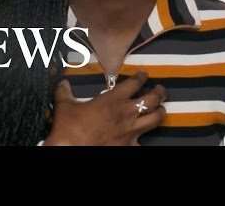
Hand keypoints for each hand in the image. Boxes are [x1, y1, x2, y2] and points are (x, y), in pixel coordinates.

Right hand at [43, 71, 165, 145]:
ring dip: (160, 112)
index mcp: (113, 100)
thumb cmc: (69, 128)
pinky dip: (145, 140)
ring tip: (162, 109)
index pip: (133, 83)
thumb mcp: (65, 107)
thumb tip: (62, 82)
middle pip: (152, 99)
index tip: (144, 74)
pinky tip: (146, 139)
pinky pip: (143, 143)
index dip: (141, 77)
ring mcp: (131, 132)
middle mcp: (126, 113)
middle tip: (162, 90)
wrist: (70, 150)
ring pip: (155, 119)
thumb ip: (64, 92)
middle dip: (159, 93)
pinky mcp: (130, 147)